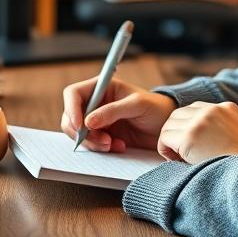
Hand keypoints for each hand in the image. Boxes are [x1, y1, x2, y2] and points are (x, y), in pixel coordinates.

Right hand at [60, 76, 176, 152]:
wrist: (166, 127)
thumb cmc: (155, 108)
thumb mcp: (136, 105)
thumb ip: (112, 111)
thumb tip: (87, 122)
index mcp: (101, 87)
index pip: (73, 94)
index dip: (71, 109)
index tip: (80, 125)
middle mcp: (95, 103)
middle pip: (71, 117)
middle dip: (83, 132)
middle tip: (102, 141)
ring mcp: (97, 120)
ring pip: (79, 133)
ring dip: (93, 143)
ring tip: (112, 144)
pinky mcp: (102, 135)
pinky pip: (91, 144)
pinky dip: (101, 148)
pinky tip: (119, 146)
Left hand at [158, 102, 237, 164]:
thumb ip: (227, 132)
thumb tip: (213, 142)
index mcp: (227, 108)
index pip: (196, 109)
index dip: (189, 127)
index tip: (193, 145)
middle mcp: (213, 110)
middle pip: (179, 114)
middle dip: (177, 132)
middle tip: (182, 154)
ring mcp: (201, 121)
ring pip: (169, 124)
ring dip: (170, 141)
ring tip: (179, 159)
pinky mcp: (189, 136)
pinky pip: (164, 138)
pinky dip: (165, 150)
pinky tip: (174, 162)